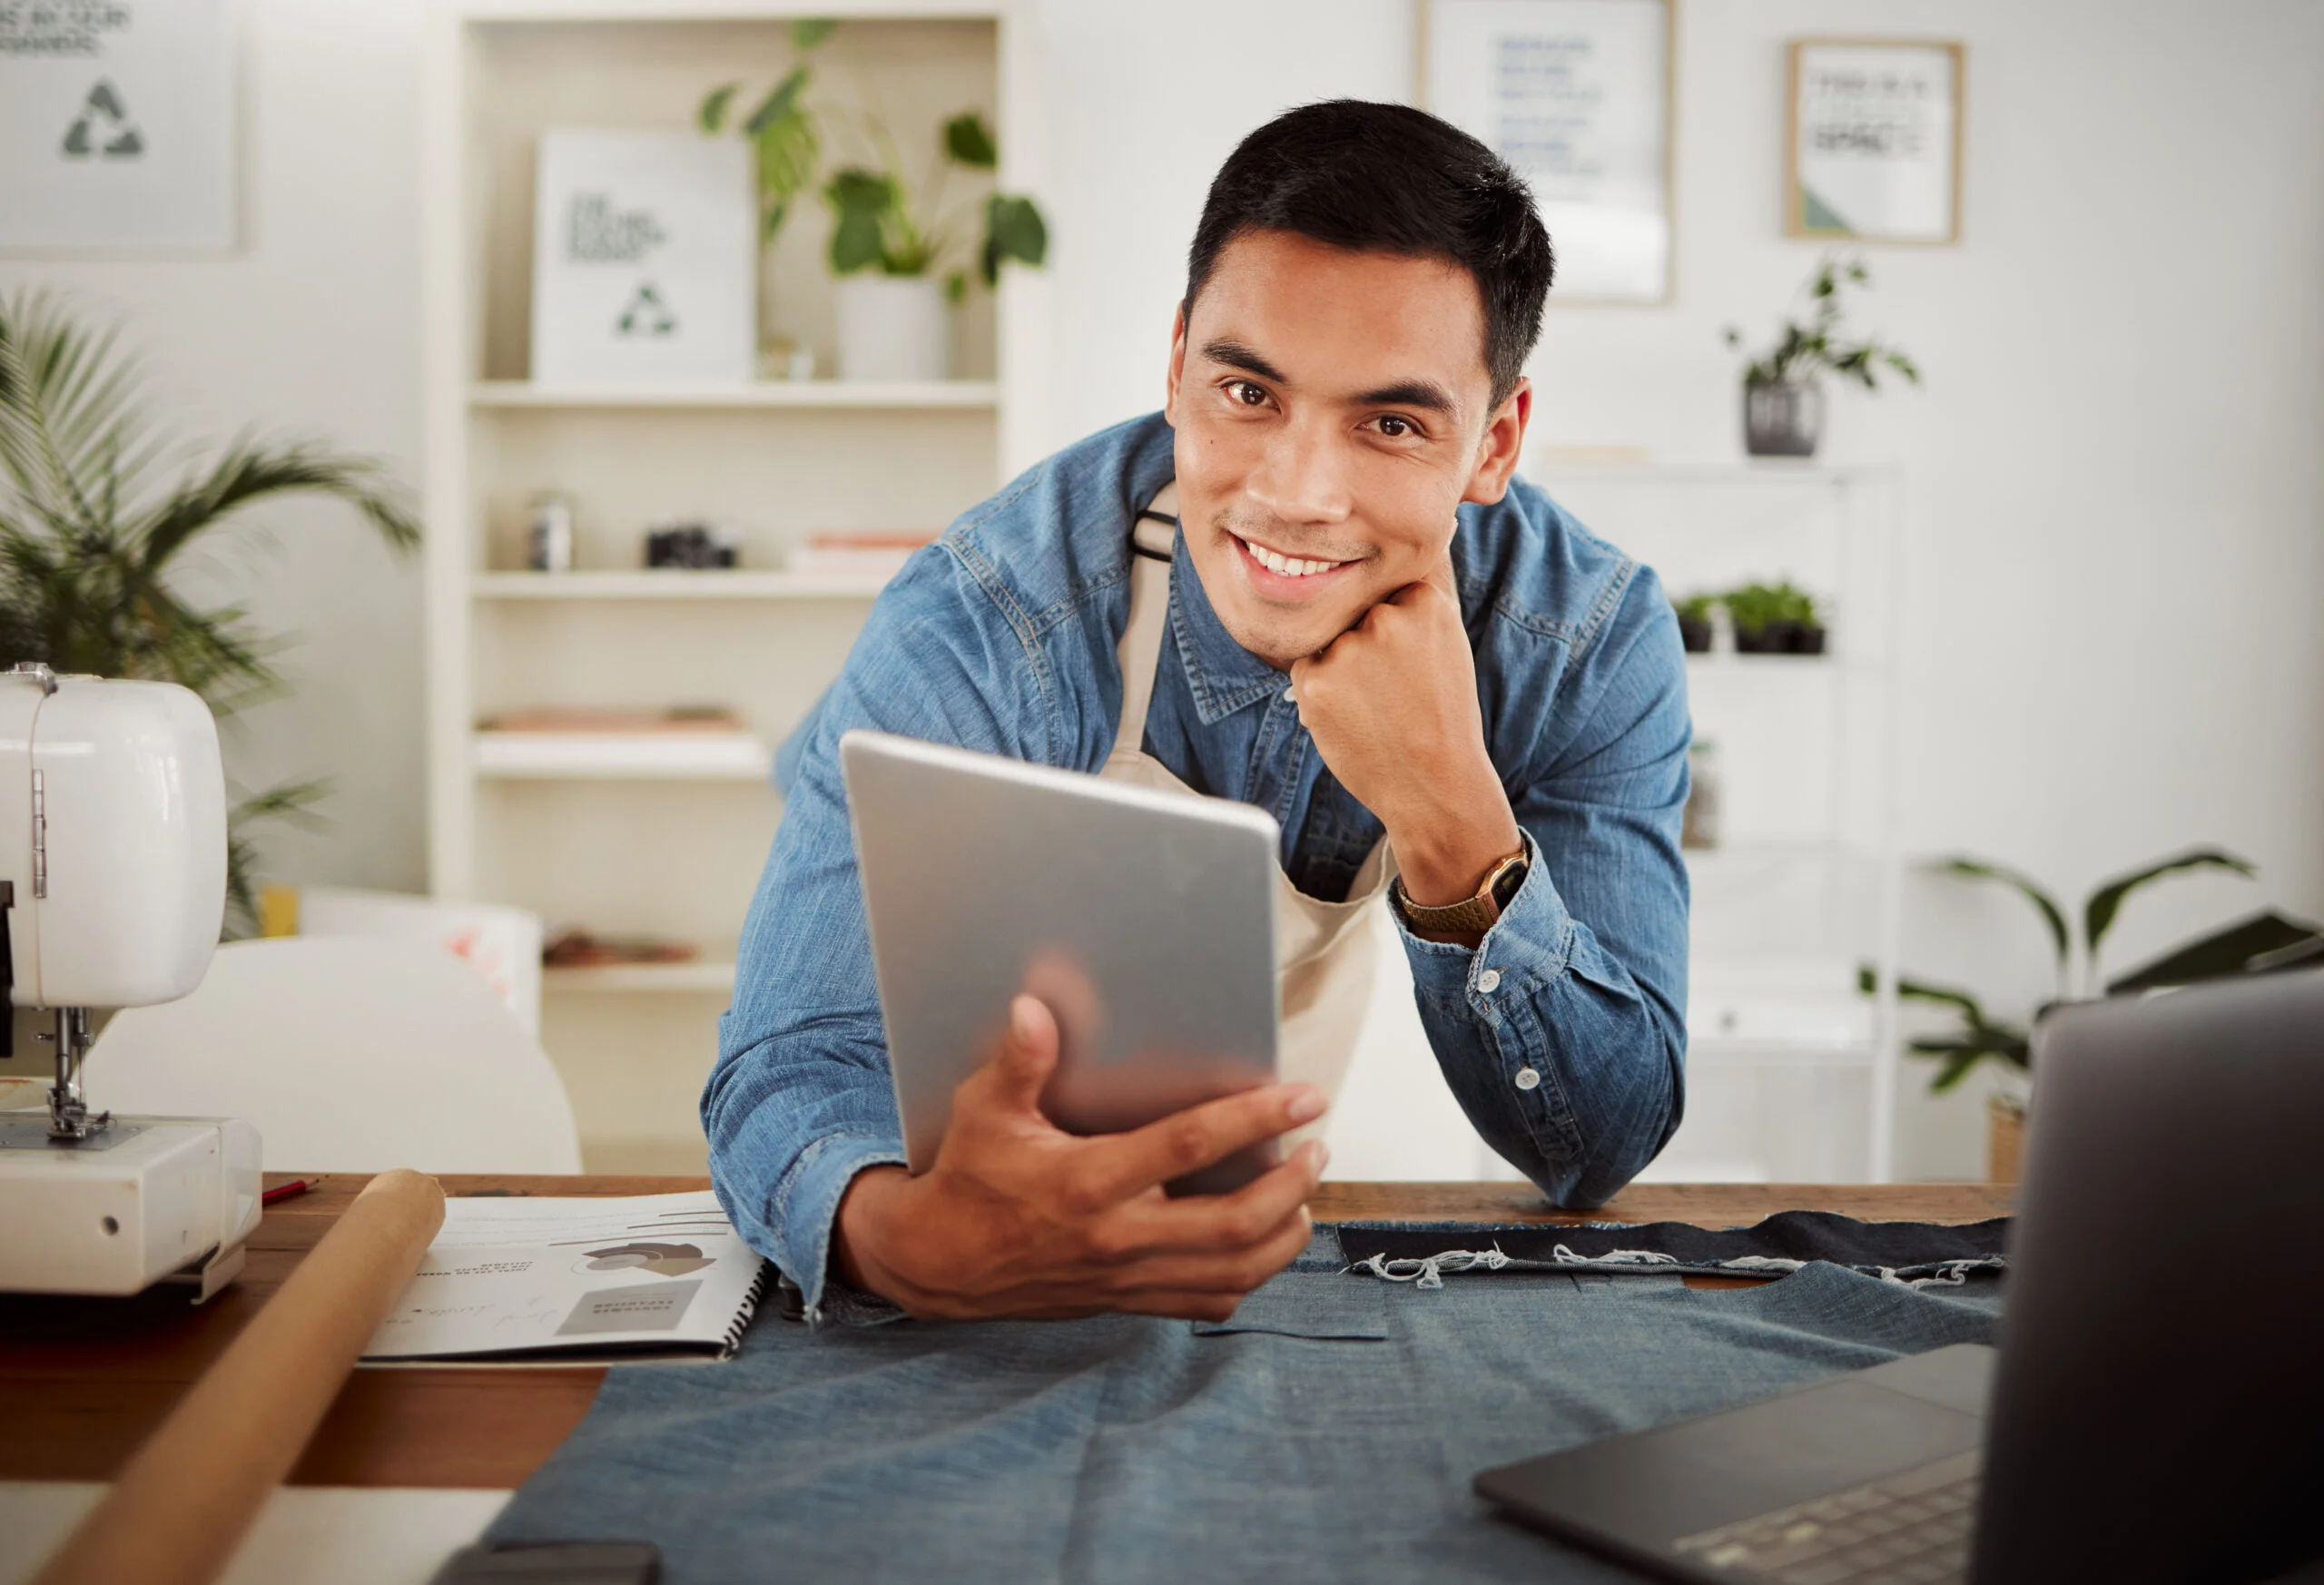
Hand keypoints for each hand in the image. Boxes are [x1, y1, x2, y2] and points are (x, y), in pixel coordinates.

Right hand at [833, 994, 1330, 1321]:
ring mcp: (1127, 1277)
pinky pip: (1207, 1301)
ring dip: (1283, 1233)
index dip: (1254, 1118)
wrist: (938, 1264)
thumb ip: (1019, 1061)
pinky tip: (1264, 1244)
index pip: (1189, 1145)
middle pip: (1234, 1221)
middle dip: (1290, 1184)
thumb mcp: (985, 1111)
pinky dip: (1248, 1277)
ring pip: (1233, 1270)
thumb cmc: (968, 1178)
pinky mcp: (1127, 1302)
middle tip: (1318, 1147)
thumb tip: (1034, 1007)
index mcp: (1088, 1182)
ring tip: (1306, 1194)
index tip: (1304, 1097)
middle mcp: (1117, 1236)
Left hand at [1288, 558, 1520, 915]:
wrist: (1434, 785)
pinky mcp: (1316, 680)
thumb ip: (1424, 586)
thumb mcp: (1448, 639)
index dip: (1391, 624)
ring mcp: (1349, 648)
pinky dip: (1321, 690)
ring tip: (1377, 705)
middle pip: (1352, 611)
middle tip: (1395, 689)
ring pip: (1327, 638)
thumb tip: (1430, 528)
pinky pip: (1306, 666)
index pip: (1384, 585)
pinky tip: (1354, 717)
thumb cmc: (1441, 713)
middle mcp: (1386, 616)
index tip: (1409, 660)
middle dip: (1363, 644)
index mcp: (1425, 600)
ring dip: (1341, 666)